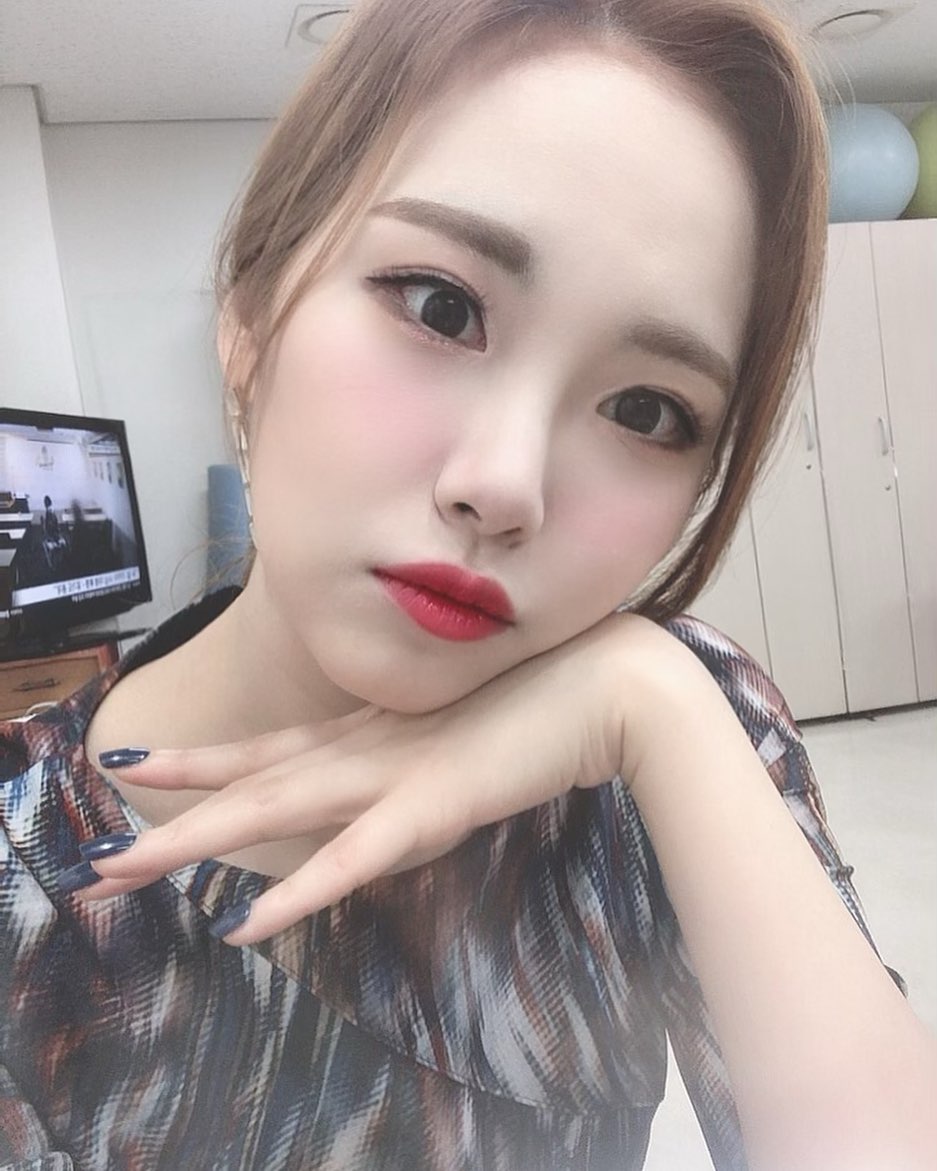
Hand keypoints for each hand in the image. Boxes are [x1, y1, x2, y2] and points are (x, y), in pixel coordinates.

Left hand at [82, 612, 656, 944]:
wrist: (613, 683)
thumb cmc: (551, 696)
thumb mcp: (469, 730)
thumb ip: (427, 756)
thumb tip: (408, 783)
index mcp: (377, 728)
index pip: (274, 748)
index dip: (206, 763)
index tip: (145, 767)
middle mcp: (368, 744)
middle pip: (254, 781)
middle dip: (173, 814)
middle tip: (100, 851)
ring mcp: (395, 772)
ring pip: (276, 812)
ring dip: (197, 843)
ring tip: (125, 873)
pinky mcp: (433, 804)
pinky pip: (353, 858)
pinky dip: (299, 892)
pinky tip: (245, 925)